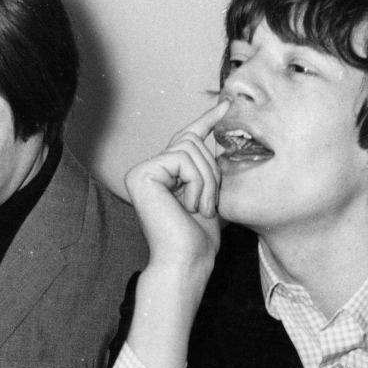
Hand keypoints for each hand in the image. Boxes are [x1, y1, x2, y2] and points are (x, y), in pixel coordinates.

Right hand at [125, 100, 227, 272]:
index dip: (206, 120)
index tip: (226, 105)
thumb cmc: (198, 238)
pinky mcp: (141, 174)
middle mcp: (146, 170)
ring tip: (199, 208)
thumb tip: (223, 135)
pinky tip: (189, 206)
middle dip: (211, 172)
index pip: (185, 139)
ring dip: (206, 181)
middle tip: (208, 205)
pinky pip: (182, 159)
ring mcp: (141, 172)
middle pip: (191, 142)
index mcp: (160, 174)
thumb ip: (209, 167)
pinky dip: (196, 182)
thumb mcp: (209, 194)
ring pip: (190, 149)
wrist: (186, 262)